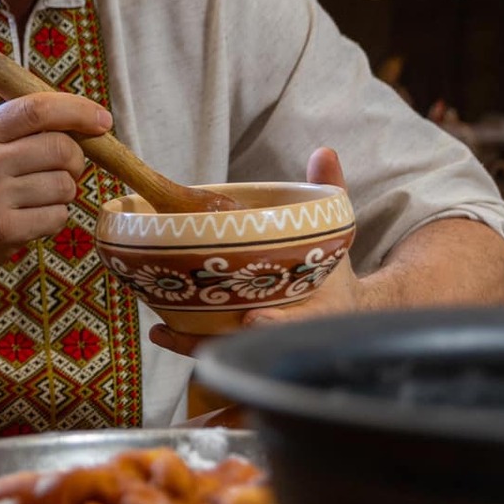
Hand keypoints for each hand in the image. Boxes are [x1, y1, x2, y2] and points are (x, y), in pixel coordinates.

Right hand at [0, 92, 113, 276]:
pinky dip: (55, 217)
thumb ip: (21, 129)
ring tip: (37, 198)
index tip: (102, 120)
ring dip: (63, 193)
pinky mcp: (3, 230)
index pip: (36, 109)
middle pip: (60, 148)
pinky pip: (58, 216)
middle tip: (67, 169)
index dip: (77, 111)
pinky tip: (31, 218)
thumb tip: (87, 120)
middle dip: (76, 160)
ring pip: (64, 185)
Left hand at [147, 148, 372, 357]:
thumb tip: (324, 151)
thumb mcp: (337, 233)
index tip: (253, 319)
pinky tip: (160, 331)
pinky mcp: (244, 345)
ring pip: (231, 352)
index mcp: (323, 311)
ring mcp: (266, 344)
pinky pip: (216, 350)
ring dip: (196, 343)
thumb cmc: (334, 272)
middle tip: (191, 328)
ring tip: (164, 329)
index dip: (278, 326)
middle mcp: (292, 335)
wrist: (342, 314)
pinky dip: (188, 342)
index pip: (304, 324)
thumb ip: (332, 192)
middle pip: (257, 345)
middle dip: (225, 338)